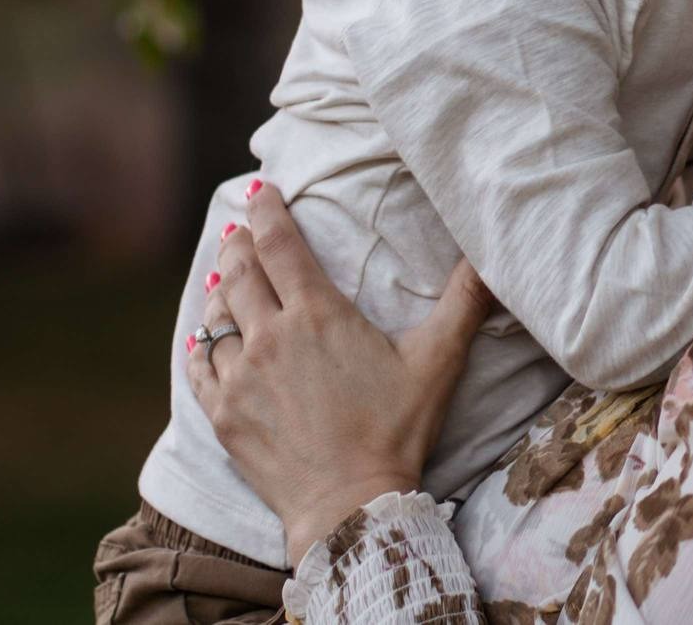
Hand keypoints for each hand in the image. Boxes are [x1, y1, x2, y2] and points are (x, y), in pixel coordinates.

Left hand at [186, 182, 495, 564]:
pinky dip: (201, 343)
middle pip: (240, 272)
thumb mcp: (439, 361)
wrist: (350, 504)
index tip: (261, 190)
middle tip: (239, 228)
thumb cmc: (397, 430)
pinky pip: (200, 365)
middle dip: (238, 243)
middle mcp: (270, 337)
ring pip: (216, 316)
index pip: (281, 245)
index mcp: (318, 315)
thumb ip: (464, 302)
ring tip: (224, 276)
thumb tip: (492, 257)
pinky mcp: (223, 414)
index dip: (268, 210)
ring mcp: (240, 377)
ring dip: (220, 289)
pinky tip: (204, 336)